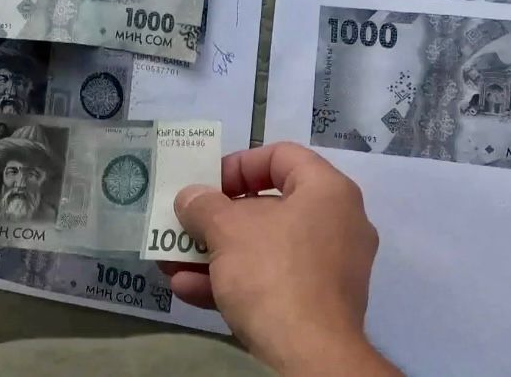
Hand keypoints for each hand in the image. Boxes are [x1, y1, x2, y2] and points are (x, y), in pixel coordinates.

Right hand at [163, 142, 395, 374]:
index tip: (206, 183)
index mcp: (328, 191)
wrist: (309, 353)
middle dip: (217, 218)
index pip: (281, 156)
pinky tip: (187, 290)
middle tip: (185, 223)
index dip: (238, 164)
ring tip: (172, 261)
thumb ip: (203, 205)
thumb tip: (190, 198)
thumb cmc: (272, 272)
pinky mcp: (318, 305)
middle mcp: (337, 223)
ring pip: (264, 249)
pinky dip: (232, 282)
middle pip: (269, 207)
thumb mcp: (227, 230)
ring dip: (215, 254)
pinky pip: (272, 281)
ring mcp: (330, 267)